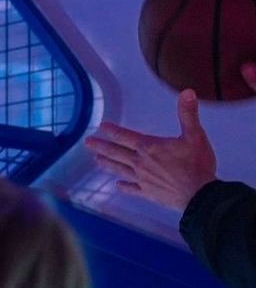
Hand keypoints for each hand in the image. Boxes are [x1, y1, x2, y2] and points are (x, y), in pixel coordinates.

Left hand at [84, 88, 218, 213]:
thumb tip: (188, 92)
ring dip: (107, 163)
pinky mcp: (147, 193)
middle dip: (101, 146)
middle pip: (116, 152)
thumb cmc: (197, 165)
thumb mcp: (195, 136)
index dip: (112, 130)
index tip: (101, 126)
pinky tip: (117, 185)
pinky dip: (123, 186)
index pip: (125, 136)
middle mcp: (141, 163)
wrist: (199, 195)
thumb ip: (188, 114)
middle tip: (87, 142)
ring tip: (96, 160)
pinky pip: (131, 189)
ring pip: (120, 169)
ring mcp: (142, 179)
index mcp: (149, 148)